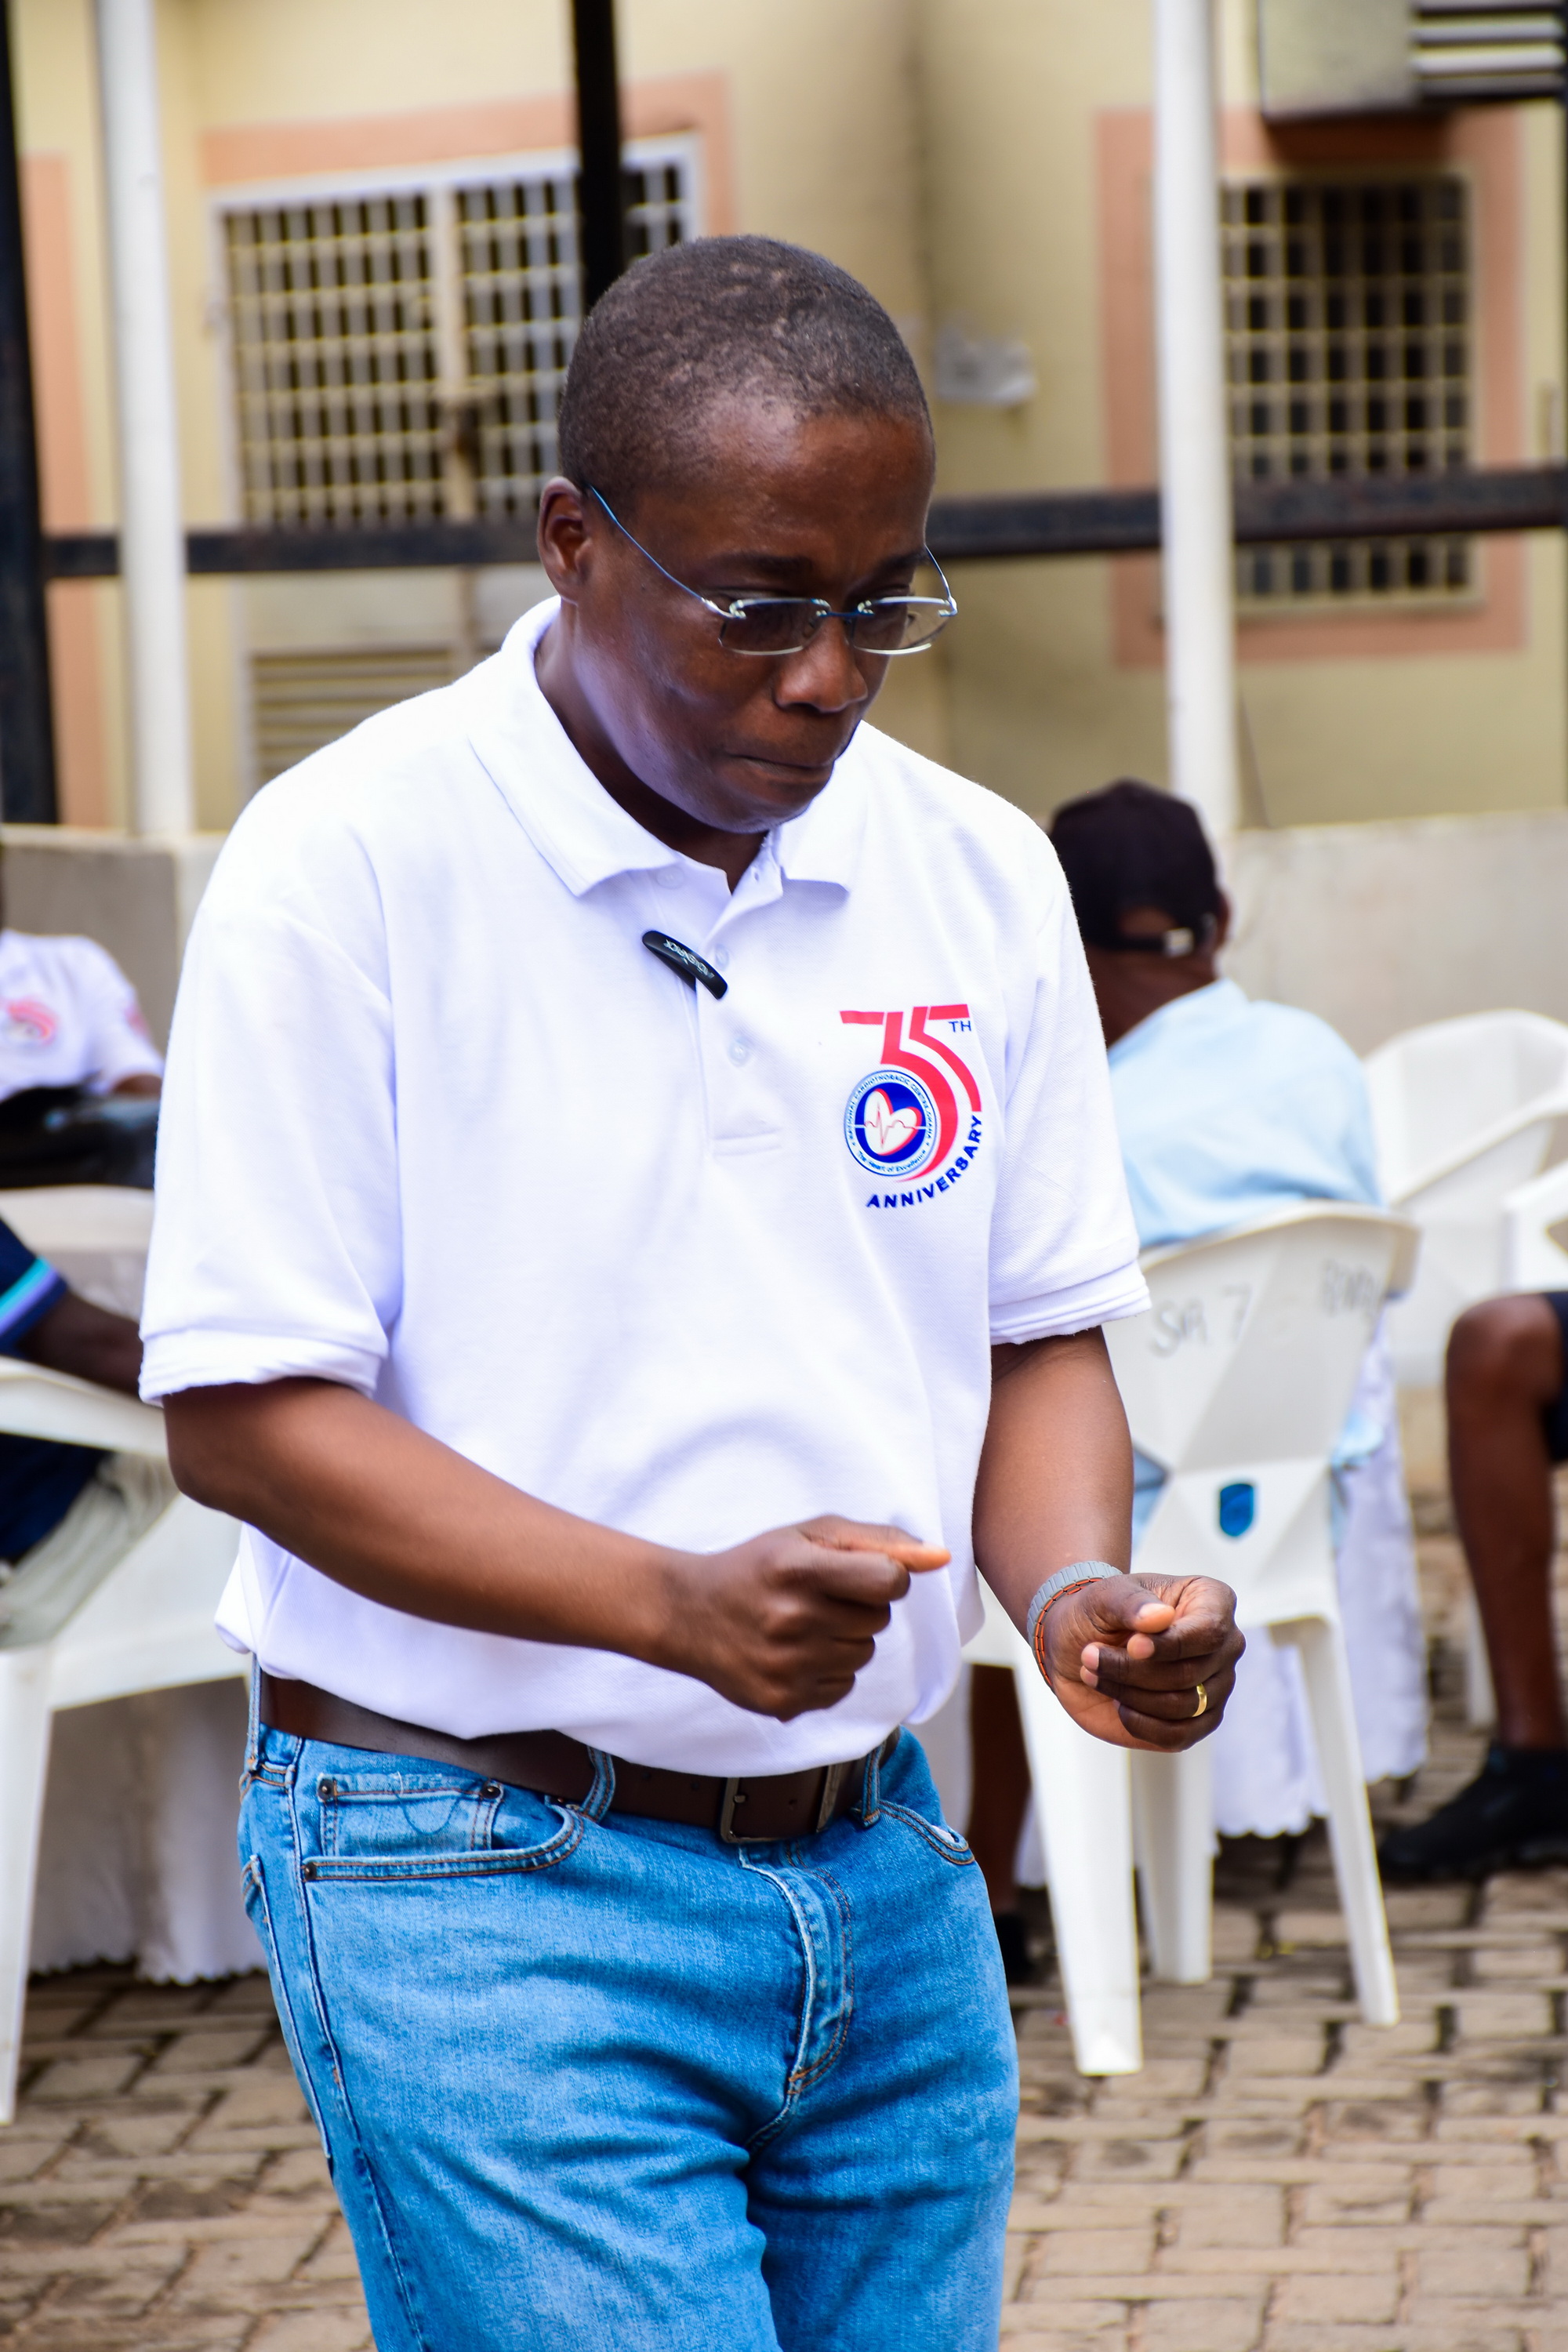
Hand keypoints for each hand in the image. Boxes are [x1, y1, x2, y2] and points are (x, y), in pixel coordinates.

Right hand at [658, 1515, 949, 1719]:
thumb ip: (879, 1541)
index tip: (857, 1572)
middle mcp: (790, 1619)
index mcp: (796, 1568)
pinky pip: (843, 1687)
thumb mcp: (809, 1536)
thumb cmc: (759, 1566)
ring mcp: (785, 1666)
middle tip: (815, 1597)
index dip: (885, 1574)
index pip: (889, 1580)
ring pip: (864, 1654)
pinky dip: (828, 1671)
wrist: (687, 1614)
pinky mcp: (782, 1702)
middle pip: (878, 1619)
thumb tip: (940, 1558)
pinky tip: (793, 1654)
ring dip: (845, 1639)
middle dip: (858, 1605)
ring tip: (803, 1625)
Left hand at [1038, 1573, 1242, 1750]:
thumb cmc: (1098, 1614)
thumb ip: (1131, 1603)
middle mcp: (1223, 1645)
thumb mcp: (1104, 1596)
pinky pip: (1179, 1735)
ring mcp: (1215, 1686)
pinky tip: (1118, 1703)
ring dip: (1130, 1694)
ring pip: (1183, 1706)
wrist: (1078, 1648)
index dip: (1169, 1645)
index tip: (1131, 1645)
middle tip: (1091, 1656)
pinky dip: (1140, 1724)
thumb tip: (1160, 1617)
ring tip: (1094, 1674)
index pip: (1209, 1631)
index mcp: (1212, 1601)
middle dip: (1132, 1670)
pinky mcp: (1197, 1722)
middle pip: (1190, 1673)